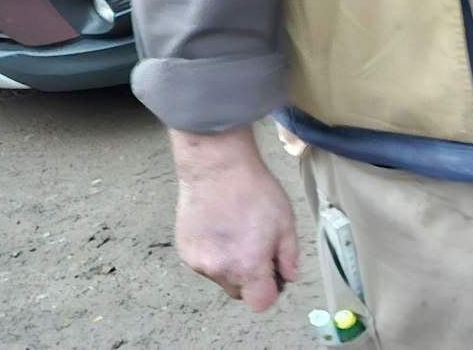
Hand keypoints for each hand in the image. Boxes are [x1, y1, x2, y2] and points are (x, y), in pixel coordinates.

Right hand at [169, 127, 299, 311]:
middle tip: (255, 248)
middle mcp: (219, 270)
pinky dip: (213, 254)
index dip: (269, 291)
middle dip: (250, 278)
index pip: (259, 303)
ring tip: (235, 233)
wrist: (217, 169)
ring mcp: (197, 262)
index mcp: (248, 266)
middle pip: (238, 292)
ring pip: (220, 277)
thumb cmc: (256, 192)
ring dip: (230, 265)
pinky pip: (204, 264)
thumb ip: (288, 256)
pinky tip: (219, 228)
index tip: (272, 274)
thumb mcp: (285, 222)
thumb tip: (288, 277)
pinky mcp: (184, 251)